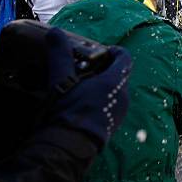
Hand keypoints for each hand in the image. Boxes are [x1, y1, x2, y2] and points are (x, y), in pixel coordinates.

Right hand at [46, 28, 131, 147]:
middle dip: (105, 68)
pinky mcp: (113, 125)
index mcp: (115, 82)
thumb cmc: (68, 111)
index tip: (100, 51)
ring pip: (116, 91)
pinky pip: (112, 105)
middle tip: (85, 67)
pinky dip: (102, 99)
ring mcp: (120, 112)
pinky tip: (82, 104)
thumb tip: (55, 32)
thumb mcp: (61, 80)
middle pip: (120, 74)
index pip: (125, 58)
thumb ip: (60, 55)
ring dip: (102, 85)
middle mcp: (123, 96)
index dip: (114, 51)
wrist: (69, 149)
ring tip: (81, 85)